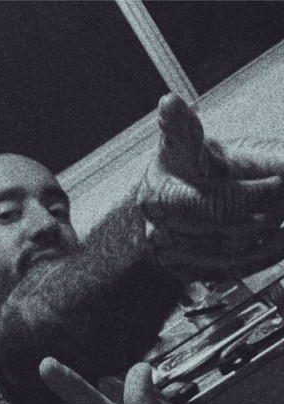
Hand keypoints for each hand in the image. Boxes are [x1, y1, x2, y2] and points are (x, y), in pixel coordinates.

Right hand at [139, 94, 283, 276]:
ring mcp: (172, 254)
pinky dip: (259, 257)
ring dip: (269, 239)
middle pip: (230, 230)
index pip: (217, 202)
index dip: (257, 193)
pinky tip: (272, 241)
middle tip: (281, 197)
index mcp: (161, 194)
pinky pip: (231, 271)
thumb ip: (181, 125)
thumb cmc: (176, 170)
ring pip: (234, 254)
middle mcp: (161, 229)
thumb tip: (168, 104)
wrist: (160, 205)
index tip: (279, 181)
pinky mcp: (186, 271)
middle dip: (268, 214)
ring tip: (280, 219)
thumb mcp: (180, 142)